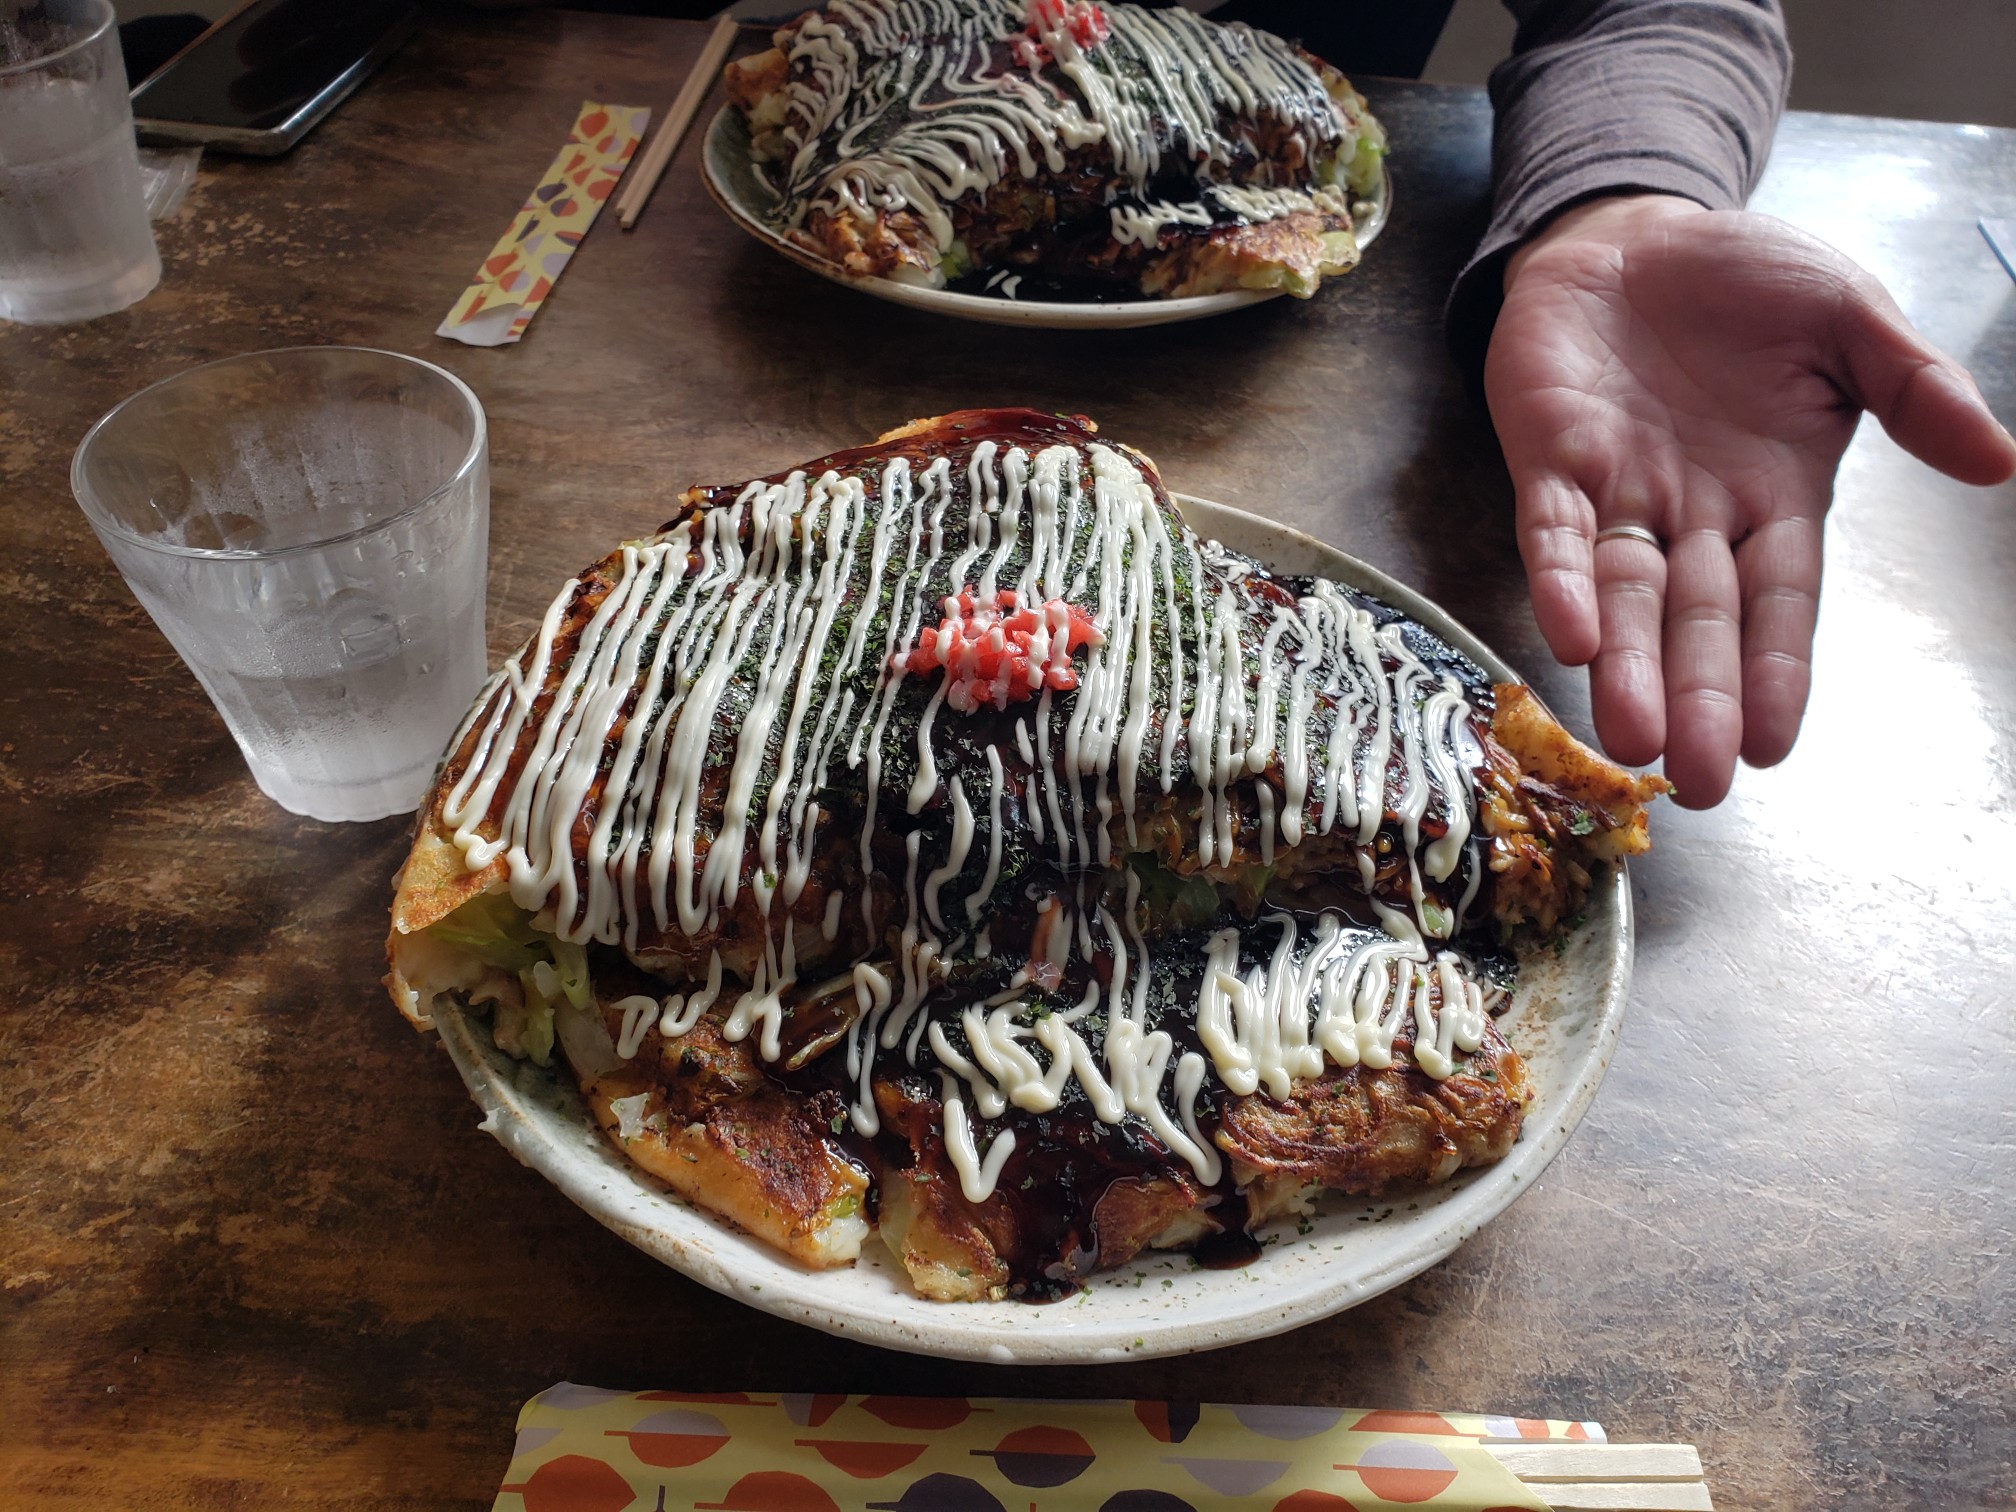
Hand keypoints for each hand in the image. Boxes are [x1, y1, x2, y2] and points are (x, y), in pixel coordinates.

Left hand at [1486, 194, 2015, 806]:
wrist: (1637, 232)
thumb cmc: (1746, 285)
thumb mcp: (1850, 320)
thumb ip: (1913, 389)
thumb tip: (2000, 462)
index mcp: (1774, 496)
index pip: (1779, 600)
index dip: (1777, 669)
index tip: (1775, 743)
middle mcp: (1694, 516)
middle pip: (1697, 621)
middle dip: (1698, 698)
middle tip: (1697, 780)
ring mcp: (1619, 494)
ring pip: (1623, 596)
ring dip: (1624, 666)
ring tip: (1630, 738)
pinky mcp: (1549, 462)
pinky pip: (1552, 533)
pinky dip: (1560, 581)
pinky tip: (1570, 636)